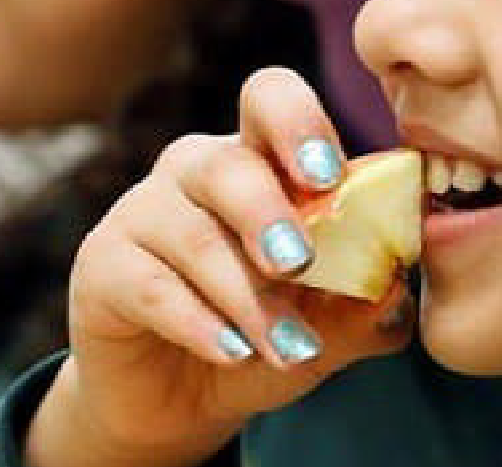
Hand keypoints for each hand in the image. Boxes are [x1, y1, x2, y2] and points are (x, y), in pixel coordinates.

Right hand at [27, 68, 410, 466]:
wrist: (181, 401)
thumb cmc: (262, 338)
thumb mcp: (324, 328)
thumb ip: (365, 307)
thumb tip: (399, 289)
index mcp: (258, 159)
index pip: (270, 100)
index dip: (298, 122)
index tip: (329, 175)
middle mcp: (195, 172)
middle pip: (227, 165)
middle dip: (269, 214)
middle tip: (301, 264)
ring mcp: (141, 214)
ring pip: (194, 236)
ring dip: (247, 297)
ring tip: (288, 348)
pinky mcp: (102, 267)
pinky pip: (150, 285)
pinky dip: (198, 322)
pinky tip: (233, 352)